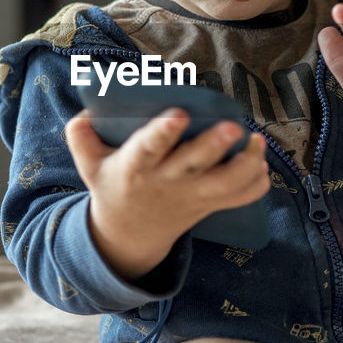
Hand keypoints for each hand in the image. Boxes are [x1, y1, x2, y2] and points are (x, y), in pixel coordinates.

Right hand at [64, 108, 268, 279]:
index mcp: (135, 168)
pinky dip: (256, 184)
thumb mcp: (87, 164)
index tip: (179, 113)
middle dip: (214, 145)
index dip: (163, 132)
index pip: (148, 149)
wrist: (129, 234)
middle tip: (233, 126)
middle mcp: (167, 182)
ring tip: (258, 141)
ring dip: (247, 165)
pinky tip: (262, 162)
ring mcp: (192, 196)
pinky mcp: (209, 205)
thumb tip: (89, 108)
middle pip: (195, 165)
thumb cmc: (112, 185)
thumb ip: (80, 134)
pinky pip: (240, 199)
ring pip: (226, 185)